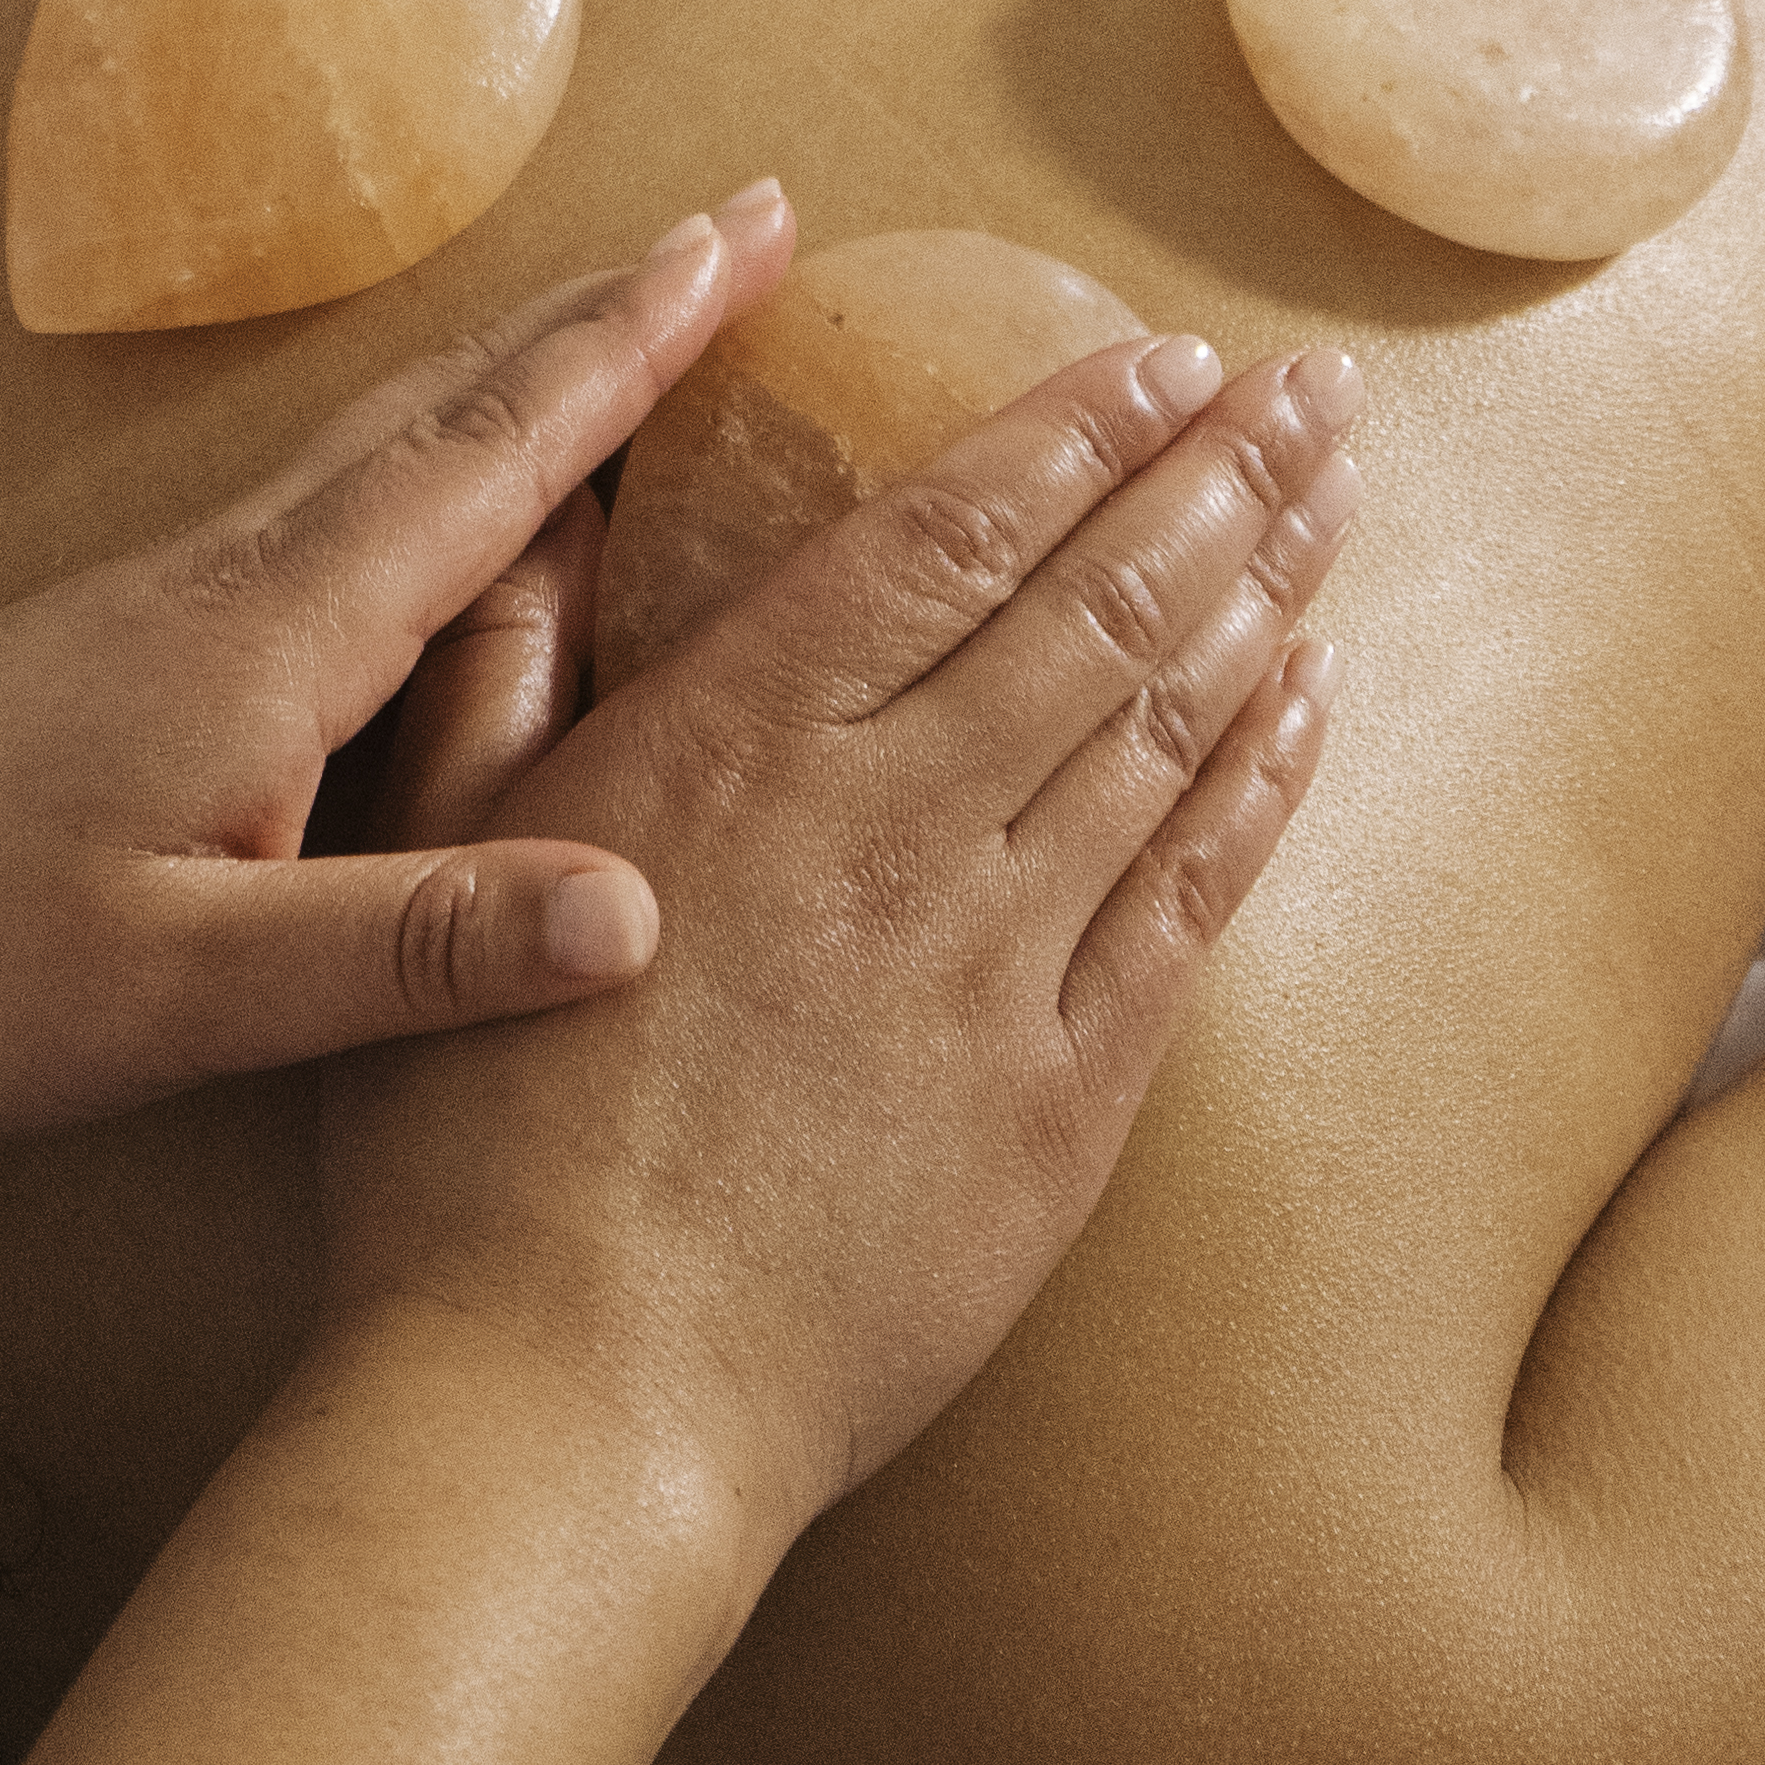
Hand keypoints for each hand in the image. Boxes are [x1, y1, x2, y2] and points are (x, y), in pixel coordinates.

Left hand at [0, 198, 803, 1137]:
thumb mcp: (178, 997)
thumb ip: (408, 948)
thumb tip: (644, 911)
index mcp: (279, 635)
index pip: (503, 456)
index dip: (640, 344)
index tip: (759, 226)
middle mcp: (243, 579)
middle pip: (463, 409)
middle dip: (616, 317)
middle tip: (753, 227)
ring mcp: (185, 601)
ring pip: (400, 449)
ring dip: (536, 377)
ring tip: (647, 330)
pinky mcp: (142, 644)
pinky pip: (345, 513)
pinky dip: (450, 467)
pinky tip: (458, 512)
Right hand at [314, 326, 1350, 1565]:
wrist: (569, 1406)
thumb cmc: (464, 1151)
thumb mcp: (425, 863)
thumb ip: (493, 670)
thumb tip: (546, 510)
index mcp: (736, 746)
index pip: (949, 535)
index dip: (1074, 430)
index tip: (1166, 357)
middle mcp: (887, 827)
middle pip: (1095, 607)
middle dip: (1221, 477)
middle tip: (1312, 389)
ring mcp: (990, 967)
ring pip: (1163, 733)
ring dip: (1265, 595)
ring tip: (1338, 494)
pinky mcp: (1055, 1105)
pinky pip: (1188, 908)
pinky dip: (1260, 788)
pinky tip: (1306, 704)